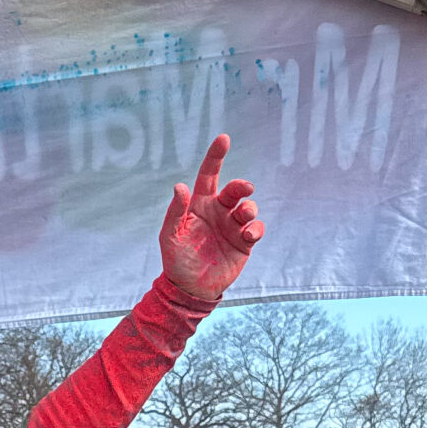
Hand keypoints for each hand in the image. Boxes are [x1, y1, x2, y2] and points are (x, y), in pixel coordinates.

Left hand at [159, 134, 261, 304]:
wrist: (190, 288)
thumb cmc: (176, 259)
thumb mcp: (170, 235)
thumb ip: (175, 212)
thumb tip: (180, 186)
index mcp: (199, 204)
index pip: (209, 174)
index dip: (216, 156)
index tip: (224, 138)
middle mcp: (218, 211)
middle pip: (235, 190)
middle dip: (241, 187)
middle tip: (244, 191)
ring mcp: (233, 226)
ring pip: (248, 208)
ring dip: (249, 209)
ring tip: (243, 218)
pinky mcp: (244, 242)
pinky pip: (256, 229)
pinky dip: (255, 229)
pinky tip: (247, 235)